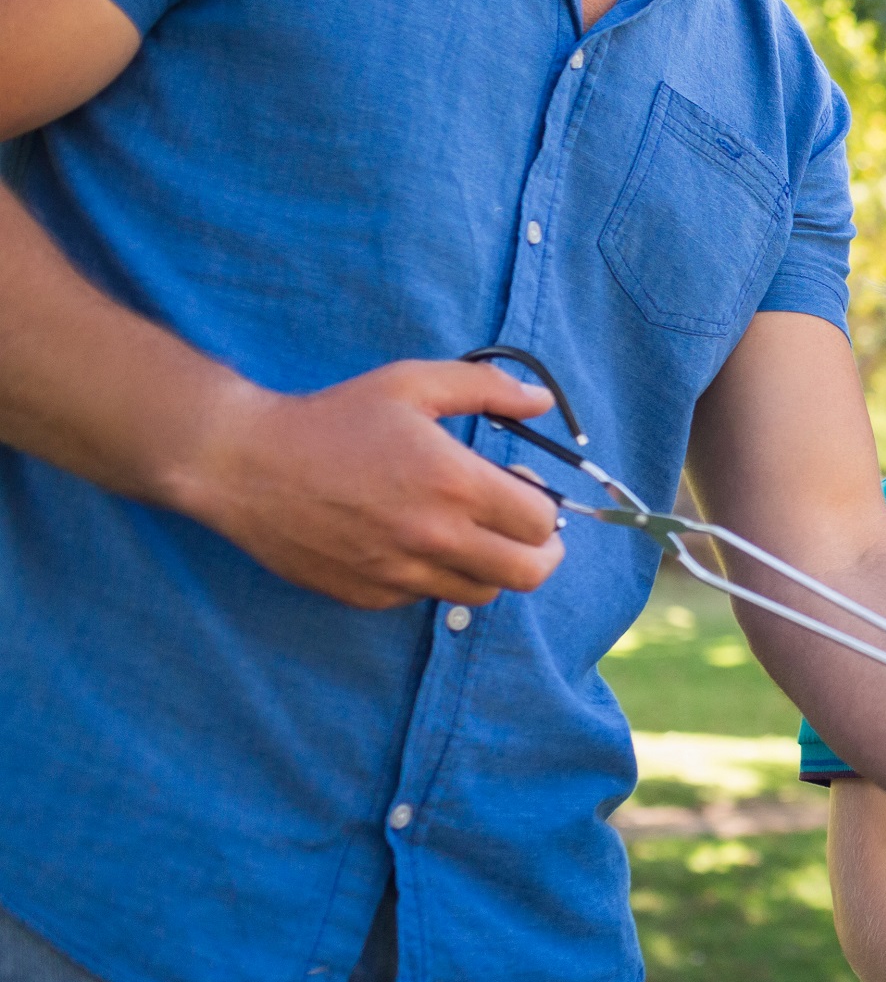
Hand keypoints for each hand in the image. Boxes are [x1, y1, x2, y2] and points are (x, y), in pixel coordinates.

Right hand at [175, 360, 566, 608]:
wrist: (245, 464)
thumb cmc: (333, 419)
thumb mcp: (412, 384)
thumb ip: (487, 388)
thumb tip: (543, 400)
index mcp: (454, 484)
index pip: (540, 523)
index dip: (544, 506)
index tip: (524, 487)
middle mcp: (434, 537)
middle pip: (528, 575)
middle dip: (541, 553)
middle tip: (527, 532)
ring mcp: (401, 572)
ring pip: (482, 594)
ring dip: (491, 567)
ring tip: (471, 534)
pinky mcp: (371, 595)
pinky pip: (428, 598)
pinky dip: (437, 577)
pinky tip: (415, 543)